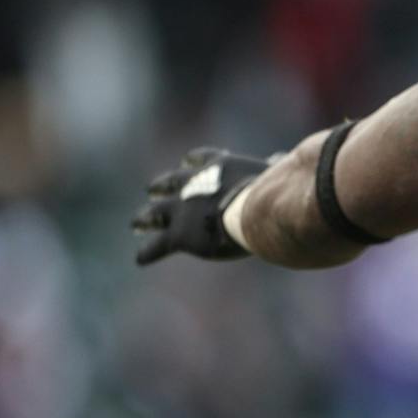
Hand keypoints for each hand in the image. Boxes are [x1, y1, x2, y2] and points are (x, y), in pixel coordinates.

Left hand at [131, 147, 268, 264]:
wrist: (259, 210)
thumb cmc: (276, 191)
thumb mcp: (276, 172)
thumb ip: (273, 167)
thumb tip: (280, 158)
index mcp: (218, 166)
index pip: (199, 158)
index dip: (192, 162)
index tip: (187, 163)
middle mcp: (193, 183)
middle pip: (169, 182)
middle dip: (160, 187)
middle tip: (152, 191)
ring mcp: (182, 209)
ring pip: (154, 212)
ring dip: (144, 217)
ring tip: (137, 223)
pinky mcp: (179, 235)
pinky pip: (157, 245)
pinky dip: (148, 252)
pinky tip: (140, 259)